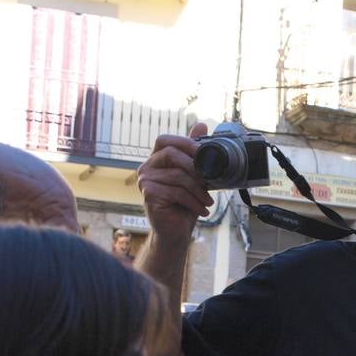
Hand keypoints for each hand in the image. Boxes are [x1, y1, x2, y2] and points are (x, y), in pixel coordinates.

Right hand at [136, 121, 213, 244]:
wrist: (175, 231)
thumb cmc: (184, 203)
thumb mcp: (194, 176)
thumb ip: (195, 153)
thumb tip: (202, 123)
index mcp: (156, 159)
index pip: (165, 140)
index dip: (185, 143)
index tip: (205, 153)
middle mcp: (147, 167)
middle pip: (171, 154)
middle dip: (195, 166)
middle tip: (210, 180)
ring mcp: (145, 181)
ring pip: (178, 176)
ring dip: (199, 190)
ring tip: (208, 201)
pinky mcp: (148, 195)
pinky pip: (176, 192)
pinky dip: (194, 202)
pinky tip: (202, 210)